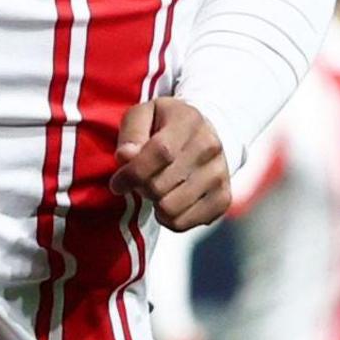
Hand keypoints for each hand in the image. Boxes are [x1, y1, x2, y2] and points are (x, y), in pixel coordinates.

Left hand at [112, 98, 230, 231]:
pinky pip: (183, 223)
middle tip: (140, 181)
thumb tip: (126, 156)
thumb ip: (131, 133)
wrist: (205, 135)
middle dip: (141, 188)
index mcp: (189, 121)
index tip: (117, 183)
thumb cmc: (166, 125)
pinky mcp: (223, 199)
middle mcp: (210, 147)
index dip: (133, 173)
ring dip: (154, 204)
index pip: (160, 153)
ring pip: (170, 209)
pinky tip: (169, 201)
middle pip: (160, 186)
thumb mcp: (144, 115)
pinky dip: (168, 219)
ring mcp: (220, 175)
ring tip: (156, 190)